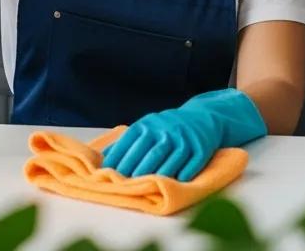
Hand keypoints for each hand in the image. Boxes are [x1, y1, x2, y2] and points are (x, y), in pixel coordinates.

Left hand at [100, 89, 265, 181]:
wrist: (202, 117)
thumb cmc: (167, 127)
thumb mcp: (147, 127)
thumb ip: (127, 142)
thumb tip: (102, 159)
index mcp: (149, 124)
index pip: (131, 141)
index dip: (120, 158)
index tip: (109, 174)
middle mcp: (166, 129)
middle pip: (150, 153)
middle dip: (136, 171)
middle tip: (125, 186)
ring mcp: (184, 138)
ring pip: (170, 160)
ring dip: (157, 176)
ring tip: (146, 187)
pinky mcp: (201, 147)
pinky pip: (191, 164)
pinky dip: (182, 175)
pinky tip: (174, 183)